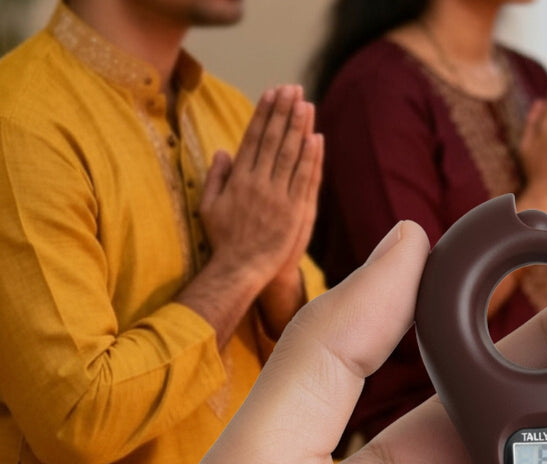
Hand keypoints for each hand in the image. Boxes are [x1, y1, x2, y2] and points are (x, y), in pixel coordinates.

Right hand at [200, 85, 321, 292]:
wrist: (241, 270)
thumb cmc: (224, 240)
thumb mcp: (209, 206)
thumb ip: (216, 177)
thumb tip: (223, 150)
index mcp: (238, 179)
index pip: (253, 137)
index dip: (264, 113)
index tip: (271, 93)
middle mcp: (258, 183)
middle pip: (274, 140)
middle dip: (283, 111)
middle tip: (292, 88)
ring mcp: (278, 197)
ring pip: (290, 155)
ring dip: (299, 127)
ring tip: (305, 103)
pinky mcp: (295, 212)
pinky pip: (304, 179)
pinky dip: (311, 158)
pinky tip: (316, 138)